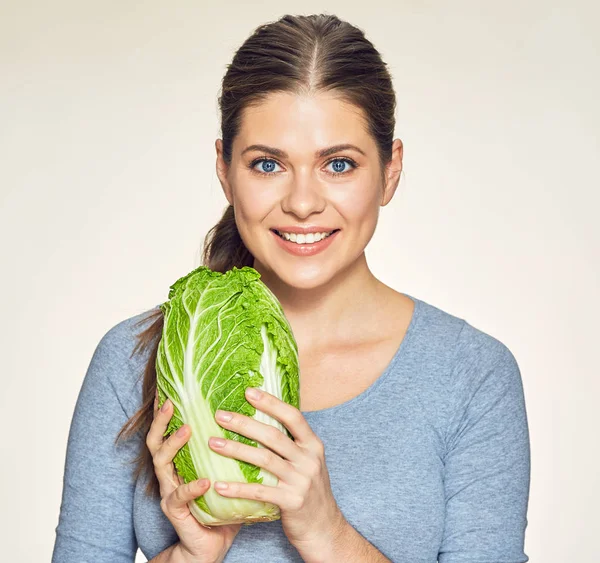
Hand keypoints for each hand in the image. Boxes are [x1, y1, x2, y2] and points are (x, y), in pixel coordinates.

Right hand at [147, 389, 241, 562]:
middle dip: (161, 421)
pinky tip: (205, 480)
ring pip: (162, 464)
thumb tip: (259, 419)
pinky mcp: (176, 512)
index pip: (168, 431)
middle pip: (155, 442)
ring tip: (188, 430)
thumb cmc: (222, 503)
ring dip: (174, 444)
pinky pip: (180, 497)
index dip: (167, 412)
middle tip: (173, 403)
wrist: (211, 544)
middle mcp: (170, 474)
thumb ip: (234, 449)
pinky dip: (192, 487)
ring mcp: (170, 492)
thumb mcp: (228, 471)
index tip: (172, 389)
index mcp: (181, 462)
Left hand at [207, 387, 345, 556]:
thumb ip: (292, 443)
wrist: (323, 527)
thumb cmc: (309, 490)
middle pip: (273, 435)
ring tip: (212, 443)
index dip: (271, 403)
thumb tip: (263, 418)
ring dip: (235, 450)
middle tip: (219, 416)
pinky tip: (219, 485)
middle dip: (244, 424)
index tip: (249, 392)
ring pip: (263, 459)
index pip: (292, 416)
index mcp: (313, 445)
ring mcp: (301, 480)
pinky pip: (260, 491)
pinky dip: (238, 487)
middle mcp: (309, 459)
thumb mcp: (308, 461)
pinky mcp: (292, 501)